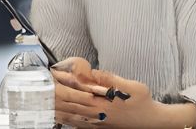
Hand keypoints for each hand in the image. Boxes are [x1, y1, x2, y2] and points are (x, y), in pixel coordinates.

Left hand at [50, 57, 195, 128]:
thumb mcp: (132, 87)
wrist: (151, 122)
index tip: (53, 77)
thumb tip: (92, 72)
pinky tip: (59, 116)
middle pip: (70, 105)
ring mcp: (96, 123)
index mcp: (102, 104)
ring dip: (57, 108)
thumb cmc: (143, 102)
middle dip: (56, 96)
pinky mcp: (98, 128)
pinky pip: (77, 124)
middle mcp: (96, 115)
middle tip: (44, 87)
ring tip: (44, 102)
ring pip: (71, 116)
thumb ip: (111, 80)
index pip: (77, 93)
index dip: (63, 85)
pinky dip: (66, 119)